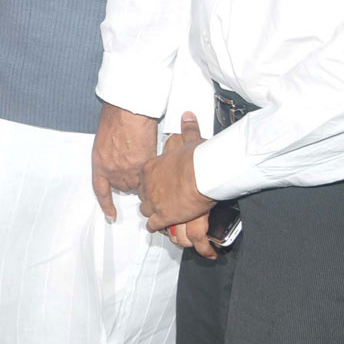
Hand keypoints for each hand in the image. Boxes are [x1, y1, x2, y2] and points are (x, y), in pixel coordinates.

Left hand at [91, 102, 159, 219]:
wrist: (127, 112)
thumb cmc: (115, 120)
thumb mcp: (104, 141)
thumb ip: (110, 157)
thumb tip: (118, 163)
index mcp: (99, 164)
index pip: (101, 191)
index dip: (106, 205)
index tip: (111, 216)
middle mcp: (112, 171)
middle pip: (124, 186)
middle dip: (129, 178)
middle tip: (133, 163)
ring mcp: (128, 170)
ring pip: (139, 183)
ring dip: (142, 176)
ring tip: (144, 159)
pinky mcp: (144, 167)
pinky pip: (150, 176)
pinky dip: (154, 172)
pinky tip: (155, 162)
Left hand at [140, 112, 216, 253]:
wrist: (201, 173)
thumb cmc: (196, 157)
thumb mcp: (189, 139)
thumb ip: (187, 128)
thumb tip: (188, 116)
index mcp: (150, 168)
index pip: (144, 178)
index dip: (150, 183)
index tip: (157, 185)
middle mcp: (148, 185)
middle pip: (143, 195)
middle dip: (150, 199)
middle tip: (160, 201)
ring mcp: (154, 201)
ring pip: (146, 210)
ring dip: (153, 213)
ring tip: (160, 215)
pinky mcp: (164, 215)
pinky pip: (154, 224)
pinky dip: (157, 226)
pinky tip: (161, 227)